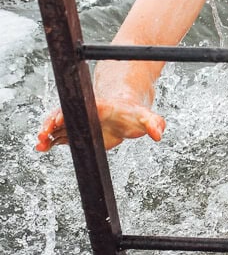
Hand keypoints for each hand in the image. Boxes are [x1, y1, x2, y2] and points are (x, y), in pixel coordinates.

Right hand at [36, 98, 165, 151]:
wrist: (126, 111)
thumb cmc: (134, 113)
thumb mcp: (145, 116)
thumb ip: (153, 122)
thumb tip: (159, 134)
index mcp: (98, 106)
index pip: (81, 107)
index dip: (69, 113)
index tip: (58, 120)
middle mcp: (85, 113)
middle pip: (65, 115)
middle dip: (51, 123)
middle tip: (43, 134)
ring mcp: (80, 122)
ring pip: (59, 127)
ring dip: (48, 134)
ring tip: (39, 145)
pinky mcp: (78, 133)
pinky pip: (60, 136)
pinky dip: (51, 141)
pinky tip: (42, 148)